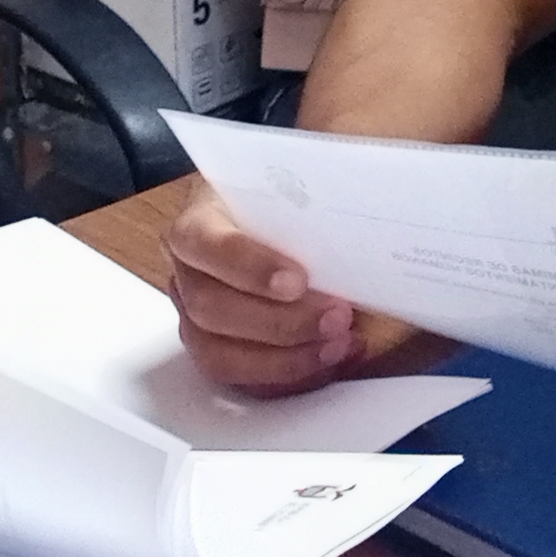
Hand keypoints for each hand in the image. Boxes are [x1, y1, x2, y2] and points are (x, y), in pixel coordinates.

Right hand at [165, 181, 362, 394]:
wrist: (288, 222)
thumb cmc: (290, 200)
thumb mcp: (304, 174)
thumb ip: (322, 180)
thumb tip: (366, 185)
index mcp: (199, 220)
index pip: (203, 243)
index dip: (247, 266)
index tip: (298, 280)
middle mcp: (189, 272)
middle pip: (210, 308)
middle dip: (280, 322)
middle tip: (337, 316)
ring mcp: (197, 317)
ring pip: (219, 355)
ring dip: (284, 359)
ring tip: (337, 344)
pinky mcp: (221, 351)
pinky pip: (245, 381)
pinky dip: (293, 376)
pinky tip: (334, 359)